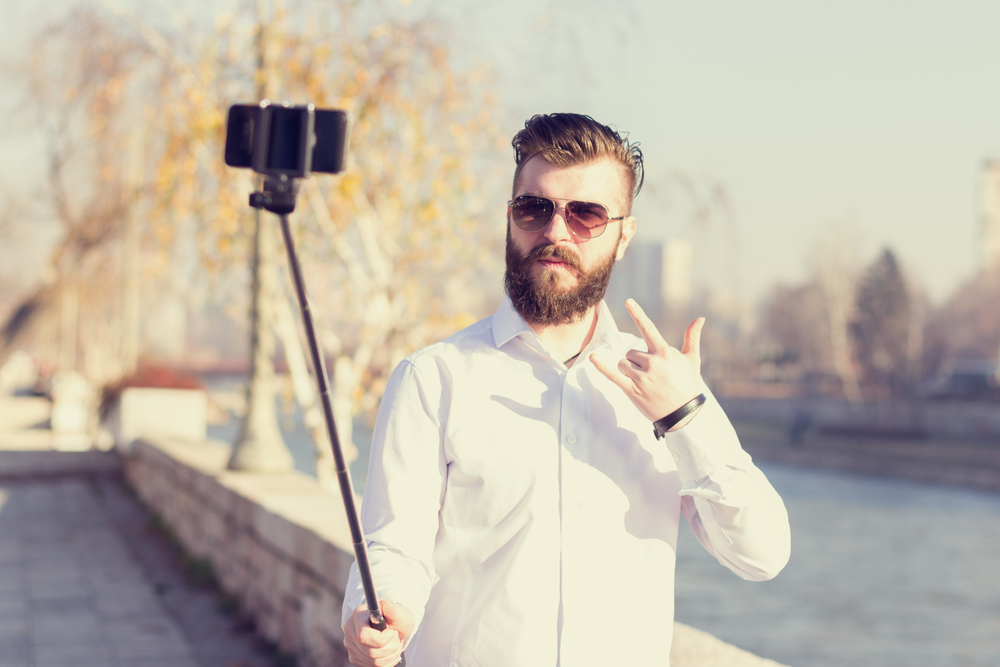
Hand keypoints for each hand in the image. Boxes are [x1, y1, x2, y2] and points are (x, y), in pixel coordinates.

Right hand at [343, 599, 413, 666]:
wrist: (394, 627)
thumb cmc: (396, 617)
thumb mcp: (398, 611)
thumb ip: (391, 608)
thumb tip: (382, 603)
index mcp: (358, 615)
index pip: (364, 636)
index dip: (382, 639)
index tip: (393, 633)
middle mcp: (350, 630)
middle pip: (370, 652)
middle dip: (390, 648)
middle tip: (396, 638)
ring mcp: (350, 645)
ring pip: (373, 661)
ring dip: (390, 655)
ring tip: (394, 644)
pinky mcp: (354, 657)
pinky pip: (372, 666)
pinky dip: (386, 662)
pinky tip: (389, 651)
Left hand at [591, 299, 704, 424]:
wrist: (684, 415)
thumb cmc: (688, 385)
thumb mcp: (692, 360)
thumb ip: (692, 338)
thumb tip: (700, 318)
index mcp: (664, 353)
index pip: (648, 329)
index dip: (638, 314)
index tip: (628, 301)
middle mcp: (652, 363)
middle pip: (630, 352)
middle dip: (636, 361)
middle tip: (650, 375)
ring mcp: (642, 377)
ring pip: (623, 363)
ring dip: (628, 370)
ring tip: (644, 382)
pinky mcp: (633, 390)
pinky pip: (613, 375)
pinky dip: (602, 367)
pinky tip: (592, 357)